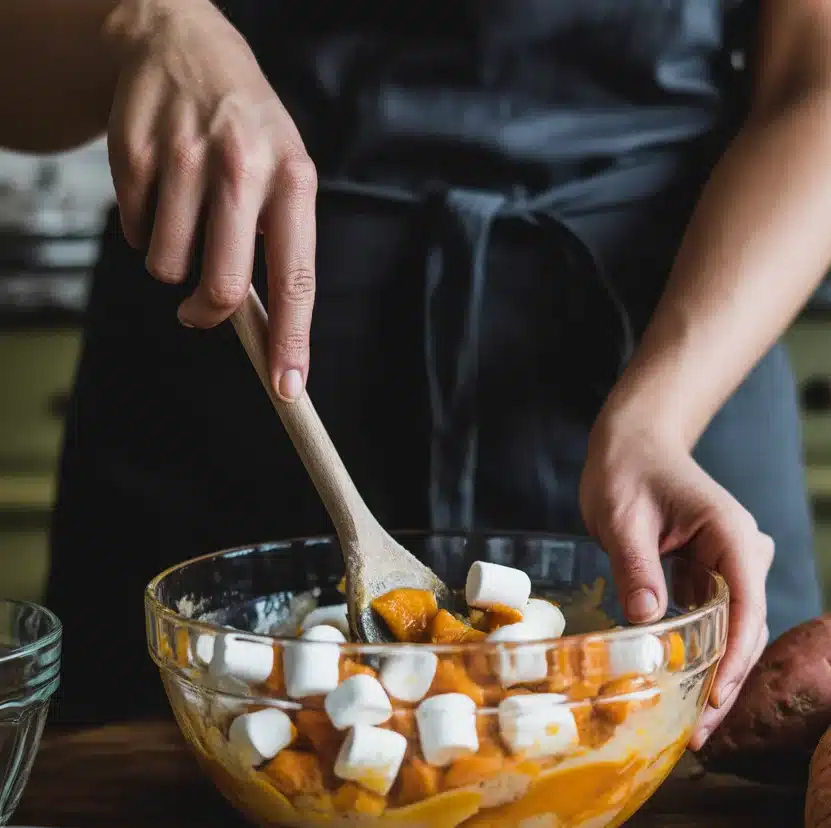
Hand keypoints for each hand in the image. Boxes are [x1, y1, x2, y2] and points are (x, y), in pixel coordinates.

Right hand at [104, 0, 314, 399]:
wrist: (180, 40)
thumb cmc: (245, 129)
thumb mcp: (284, 172)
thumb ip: (279, 247)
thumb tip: (270, 336)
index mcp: (293, 180)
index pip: (296, 278)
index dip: (291, 340)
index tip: (288, 386)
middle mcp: (243, 166)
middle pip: (223, 286)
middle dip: (207, 313)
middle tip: (199, 311)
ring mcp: (185, 157)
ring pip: (169, 267)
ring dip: (172, 264)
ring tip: (186, 221)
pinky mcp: (136, 153)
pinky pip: (136, 233)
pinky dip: (145, 228)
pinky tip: (161, 191)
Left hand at [579, 413, 773, 746]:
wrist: (633, 442)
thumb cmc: (627, 470)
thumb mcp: (623, 517)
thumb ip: (637, 567)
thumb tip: (647, 622)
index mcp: (730, 535)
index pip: (747, 607)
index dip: (734, 659)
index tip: (715, 699)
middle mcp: (741, 553)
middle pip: (746, 629)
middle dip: (725, 682)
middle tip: (696, 734)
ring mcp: (729, 565)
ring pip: (734, 631)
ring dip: (715, 675)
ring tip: (690, 724)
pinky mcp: (711, 575)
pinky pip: (714, 622)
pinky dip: (701, 655)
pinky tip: (681, 688)